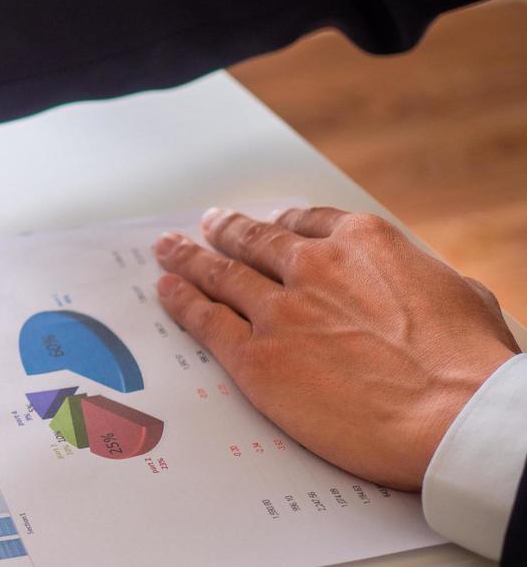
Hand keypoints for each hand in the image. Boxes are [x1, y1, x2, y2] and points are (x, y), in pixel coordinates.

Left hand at [153, 206, 519, 488]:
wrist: (455, 418)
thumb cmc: (473, 368)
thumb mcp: (460, 297)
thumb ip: (420, 282)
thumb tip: (419, 289)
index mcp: (364, 243)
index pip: (309, 223)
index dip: (282, 225)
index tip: (269, 224)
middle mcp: (313, 266)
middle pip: (254, 242)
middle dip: (227, 231)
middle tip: (207, 225)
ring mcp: (279, 310)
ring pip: (221, 275)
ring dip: (190, 259)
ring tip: (170, 251)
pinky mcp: (256, 357)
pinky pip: (206, 321)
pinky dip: (181, 303)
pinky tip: (167, 293)